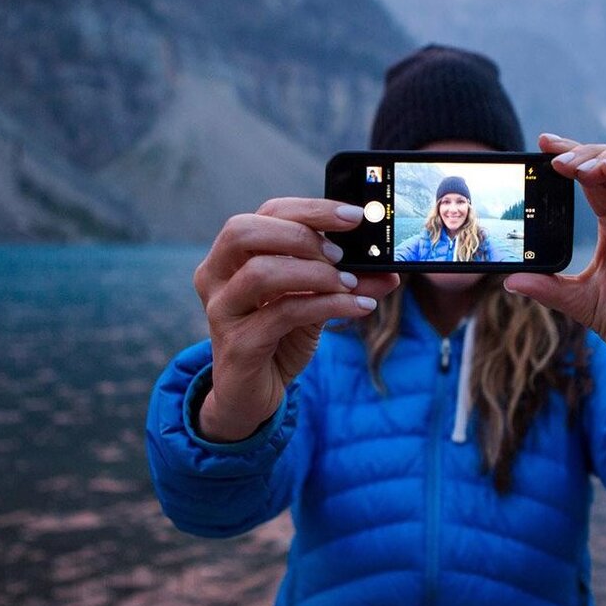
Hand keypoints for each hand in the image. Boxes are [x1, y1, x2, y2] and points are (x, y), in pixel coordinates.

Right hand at [193, 198, 399, 441]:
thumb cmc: (279, 339)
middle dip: (301, 235)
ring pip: (260, 272)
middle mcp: (216, 277)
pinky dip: (327, 305)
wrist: (252, 395)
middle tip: (341, 253)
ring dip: (314, 273)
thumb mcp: (315, 303)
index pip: (267, 213)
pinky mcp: (237, 345)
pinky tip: (358, 307)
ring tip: (349, 283)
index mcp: (233, 255)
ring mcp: (222, 311)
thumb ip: (346, 283)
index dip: (311, 209)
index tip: (355, 216)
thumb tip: (389, 272)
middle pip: (245, 231)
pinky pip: (282, 314)